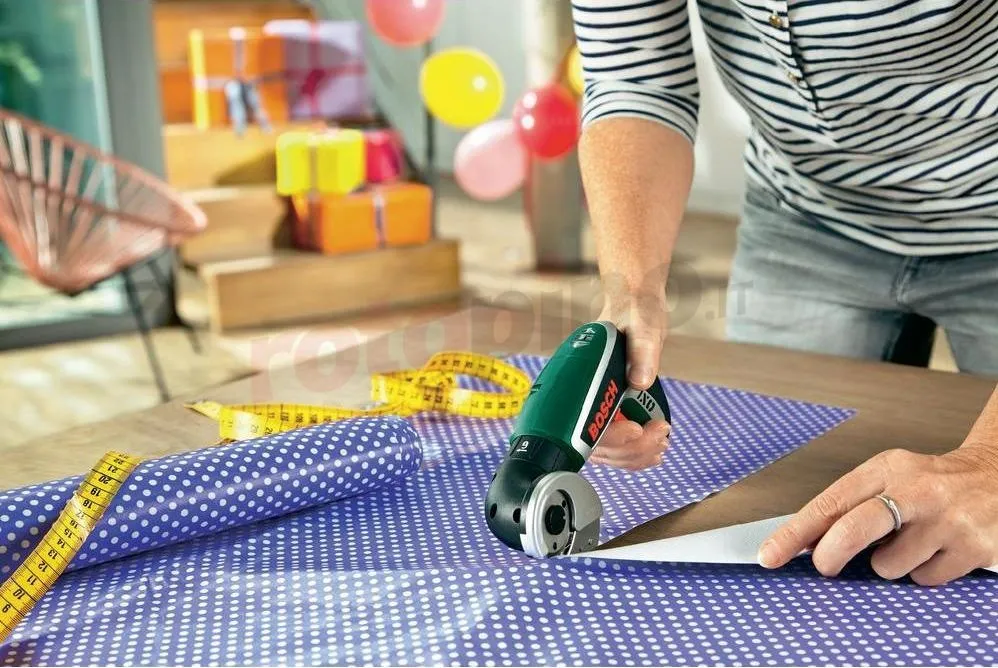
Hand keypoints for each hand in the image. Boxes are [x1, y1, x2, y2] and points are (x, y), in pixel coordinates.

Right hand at [589, 293, 670, 469]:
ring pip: (606, 450)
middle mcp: (582, 397)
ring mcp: (595, 406)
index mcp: (579, 376)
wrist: (637, 306)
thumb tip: (640, 382)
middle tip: (659, 434)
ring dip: (635, 454)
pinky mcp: (611, 410)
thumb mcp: (643, 326)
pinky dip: (635, 452)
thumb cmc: (635, 311)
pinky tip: (654, 447)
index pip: (581, 421)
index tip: (635, 429)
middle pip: (595, 444)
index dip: (608, 435)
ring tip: (661, 441)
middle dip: (630, 448)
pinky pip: (617, 444)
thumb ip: (642, 351)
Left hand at [758, 445, 997, 584]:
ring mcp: (946, 520)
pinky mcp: (972, 548)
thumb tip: (805, 541)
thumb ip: (852, 504)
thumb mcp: (890, 478)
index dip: (795, 532)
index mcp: (887, 468)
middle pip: (854, 529)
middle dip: (830, 555)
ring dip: (890, 565)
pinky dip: (923, 574)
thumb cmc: (932, 483)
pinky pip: (924, 580)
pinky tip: (938, 552)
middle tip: (825, 566)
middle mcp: (916, 490)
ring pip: (889, 565)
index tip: (771, 554)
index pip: (830, 502)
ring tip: (910, 545)